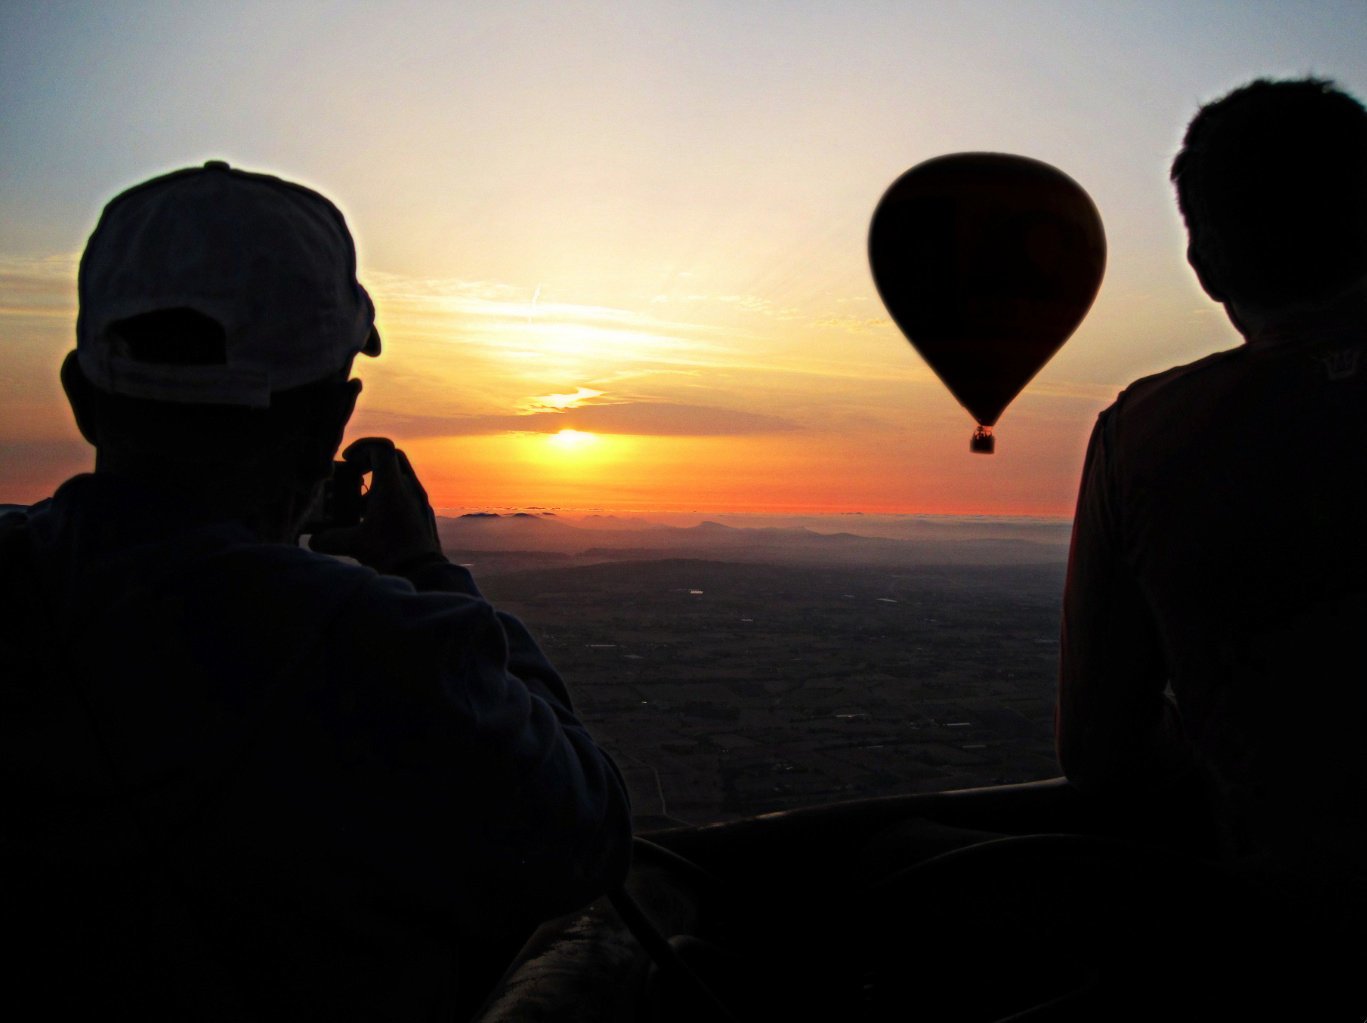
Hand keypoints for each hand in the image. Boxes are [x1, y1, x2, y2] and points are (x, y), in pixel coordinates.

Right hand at [309, 437, 444, 574]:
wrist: (424, 572)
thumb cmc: (390, 553)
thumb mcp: (354, 545)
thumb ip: (330, 539)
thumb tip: (313, 541)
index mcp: (393, 487)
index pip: (381, 448)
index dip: (363, 447)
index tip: (348, 459)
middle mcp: (409, 488)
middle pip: (393, 457)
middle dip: (371, 461)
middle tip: (355, 473)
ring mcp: (420, 500)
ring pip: (401, 477)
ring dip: (380, 483)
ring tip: (361, 505)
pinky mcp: (423, 513)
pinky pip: (407, 494)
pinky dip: (390, 498)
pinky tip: (377, 522)